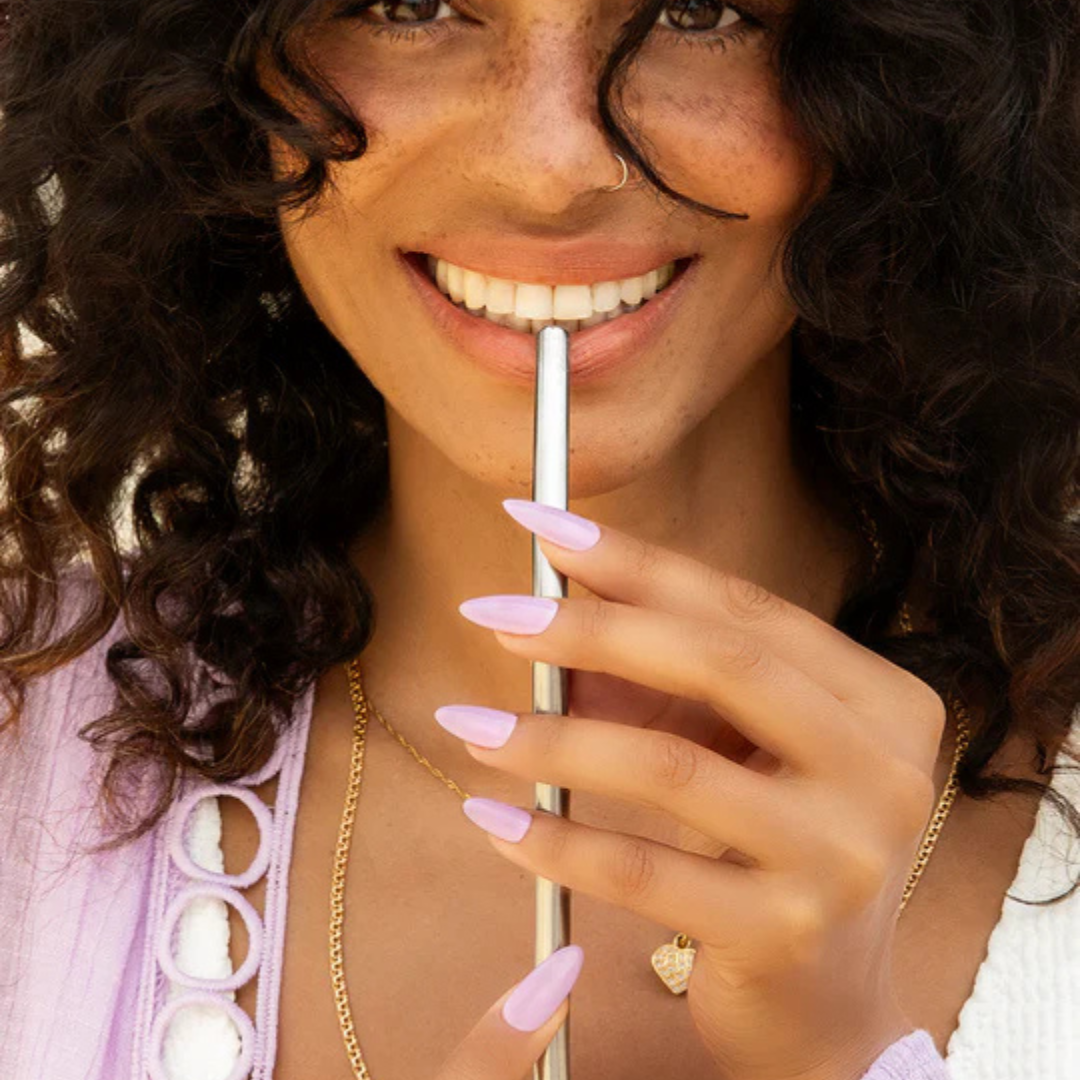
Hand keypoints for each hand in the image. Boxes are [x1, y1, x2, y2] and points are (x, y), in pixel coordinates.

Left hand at [441, 498, 947, 1079]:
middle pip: (722, 665)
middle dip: (590, 627)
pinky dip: (557, 839)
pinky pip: (645, 872)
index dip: (637, 561)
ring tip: (470, 722)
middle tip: (491, 612)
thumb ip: (657, 680)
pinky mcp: (787, 934)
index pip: (744, 609)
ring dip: (551, 736)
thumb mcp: (731, 749)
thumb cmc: (770, 849)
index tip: (539, 523)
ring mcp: (844, 856)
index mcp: (882, 701)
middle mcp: (885, 770)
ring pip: (671, 767)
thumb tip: (546, 608)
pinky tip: (493, 817)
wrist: (824, 1007)